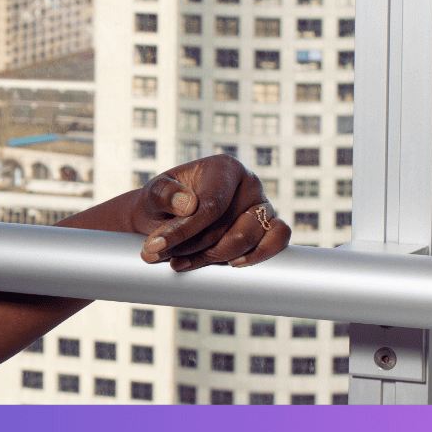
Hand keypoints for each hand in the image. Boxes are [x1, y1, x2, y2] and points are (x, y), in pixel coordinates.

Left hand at [127, 154, 289, 271]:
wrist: (168, 217)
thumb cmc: (163, 203)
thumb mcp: (152, 194)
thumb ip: (163, 194)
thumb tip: (188, 204)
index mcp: (224, 168)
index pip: (211, 205)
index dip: (185, 230)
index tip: (156, 245)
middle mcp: (249, 183)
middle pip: (228, 225)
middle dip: (192, 246)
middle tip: (159, 254)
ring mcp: (262, 206)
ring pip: (247, 239)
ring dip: (212, 257)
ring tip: (178, 261)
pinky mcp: (270, 226)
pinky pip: (278, 240)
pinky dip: (257, 255)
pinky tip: (230, 264)